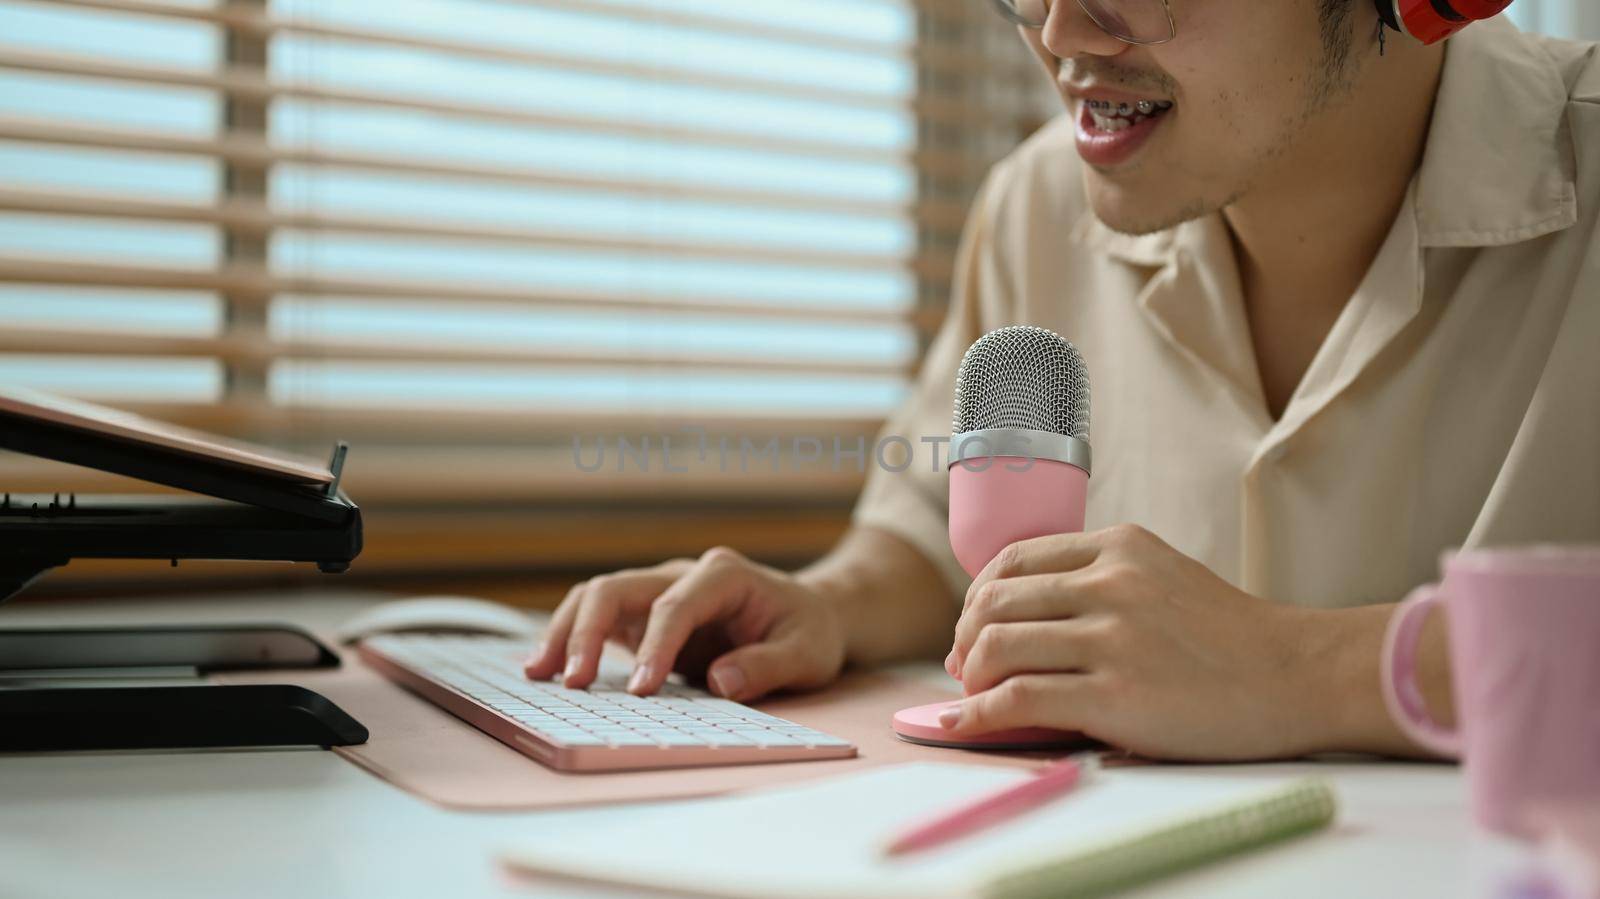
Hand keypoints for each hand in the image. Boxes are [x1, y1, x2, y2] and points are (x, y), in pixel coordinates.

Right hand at [522, 547, 847, 701]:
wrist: (810, 615)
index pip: (674, 605)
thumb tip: (719, 681)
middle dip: (587, 631)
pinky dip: (572, 640)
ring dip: (566, 632)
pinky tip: (547, 669)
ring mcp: (659, 591)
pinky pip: (599, 619)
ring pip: (596, 597)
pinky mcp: (645, 615)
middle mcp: (682, 574)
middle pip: (617, 588)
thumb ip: (767, 666)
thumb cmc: (808, 631)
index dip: (654, 645)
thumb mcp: (807, 653)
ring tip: (539, 674)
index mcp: (723, 574)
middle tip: (572, 682)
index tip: (641, 689)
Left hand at [943, 524, 1326, 760]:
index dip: (977, 596)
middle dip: (966, 638)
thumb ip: (1102, 580)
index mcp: (1119, 547)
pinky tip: (966, 724)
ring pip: (996, 646)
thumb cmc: (1231, 637)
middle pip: (995, 603)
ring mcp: (1113, 638)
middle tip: (965, 668)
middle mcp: (1111, 584)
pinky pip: (1018, 699)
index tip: (973, 626)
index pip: (1013, 559)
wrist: (1299, 675)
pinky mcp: (1116, 695)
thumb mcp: (1163, 576)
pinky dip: (978, 713)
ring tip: (974, 695)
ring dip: (969, 675)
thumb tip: (1024, 610)